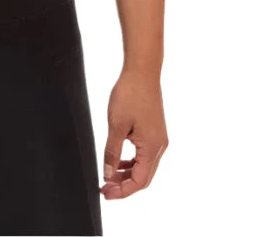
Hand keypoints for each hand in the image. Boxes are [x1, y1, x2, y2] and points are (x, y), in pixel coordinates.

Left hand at [101, 67, 167, 198]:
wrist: (142, 71)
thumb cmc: (130, 94)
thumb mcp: (116, 125)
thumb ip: (112, 152)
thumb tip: (108, 174)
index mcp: (152, 147)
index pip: (140, 181)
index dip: (123, 191)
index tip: (106, 193)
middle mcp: (159, 146)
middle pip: (144, 177)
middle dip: (124, 185)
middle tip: (105, 188)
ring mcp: (158, 138)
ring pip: (144, 166)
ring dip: (127, 173)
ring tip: (109, 176)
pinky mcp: (155, 131)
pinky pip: (144, 154)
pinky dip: (132, 161)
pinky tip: (119, 160)